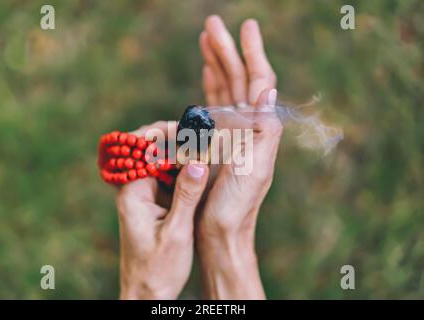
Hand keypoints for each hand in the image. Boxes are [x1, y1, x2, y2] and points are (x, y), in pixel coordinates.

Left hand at [116, 122, 208, 298]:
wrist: (147, 293)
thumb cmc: (158, 268)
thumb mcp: (177, 232)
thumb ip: (186, 196)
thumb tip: (198, 161)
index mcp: (133, 192)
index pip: (143, 147)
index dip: (165, 132)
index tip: (190, 129)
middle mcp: (135, 189)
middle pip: (152, 150)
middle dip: (177, 139)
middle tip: (204, 136)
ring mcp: (144, 195)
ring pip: (162, 162)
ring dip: (183, 154)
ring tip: (207, 146)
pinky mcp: (154, 203)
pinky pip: (168, 177)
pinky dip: (184, 170)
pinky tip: (202, 167)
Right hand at [197, 16, 281, 298]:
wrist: (220, 234)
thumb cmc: (234, 209)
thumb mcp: (252, 172)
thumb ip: (262, 132)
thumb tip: (267, 90)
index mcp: (258, 131)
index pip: (259, 83)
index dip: (253, 54)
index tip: (246, 27)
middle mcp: (246, 129)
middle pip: (239, 80)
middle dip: (227, 51)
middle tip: (212, 24)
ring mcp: (231, 134)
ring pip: (225, 91)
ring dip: (217, 65)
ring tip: (207, 40)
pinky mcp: (215, 144)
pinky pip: (213, 109)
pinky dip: (209, 89)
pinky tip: (206, 75)